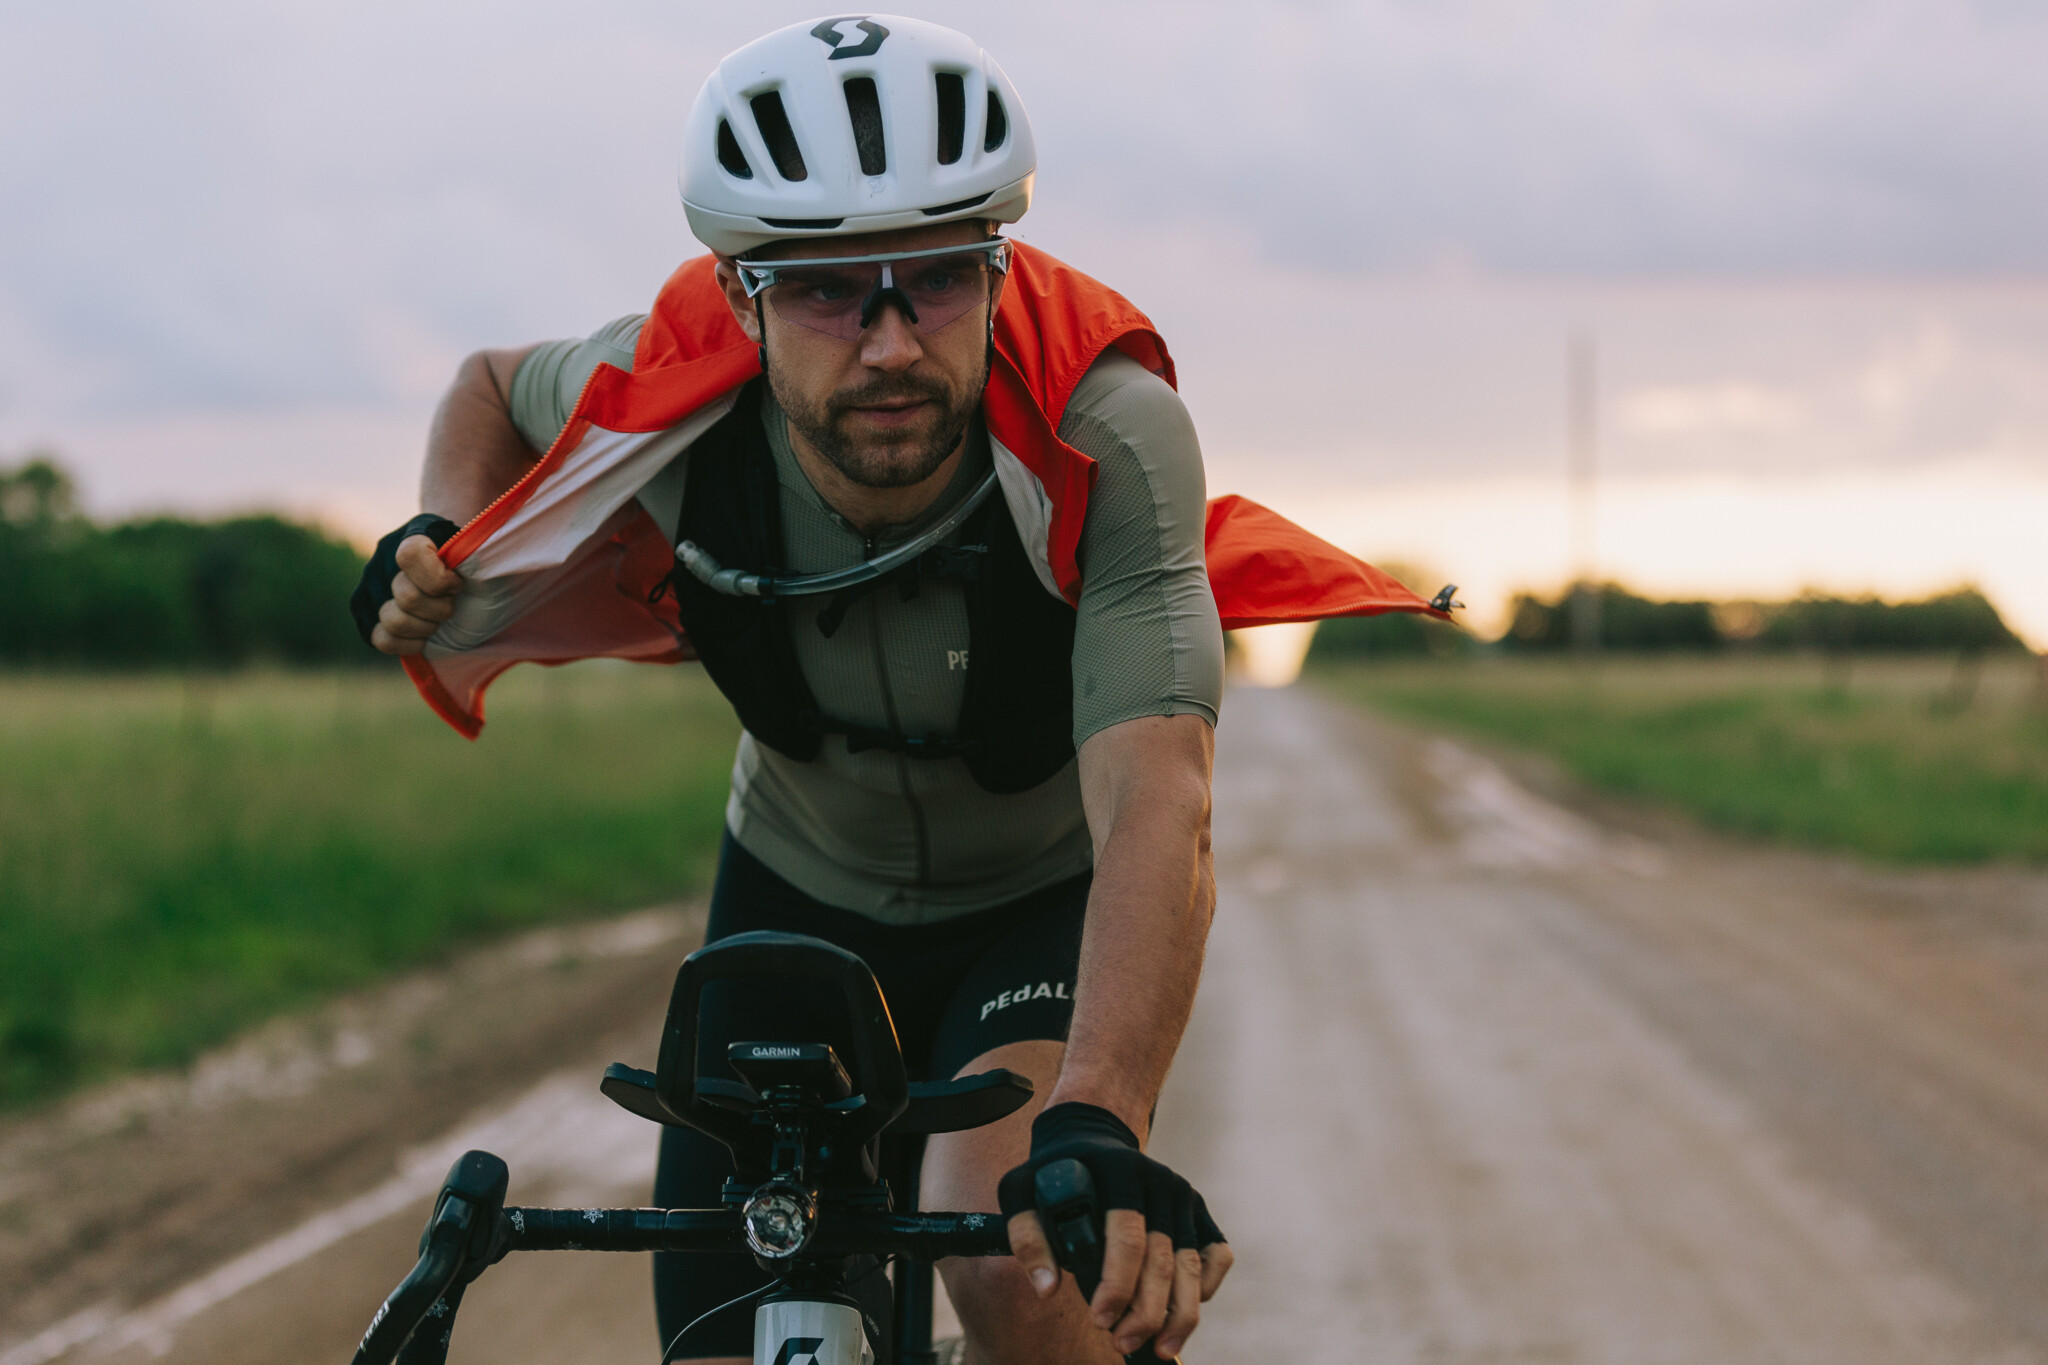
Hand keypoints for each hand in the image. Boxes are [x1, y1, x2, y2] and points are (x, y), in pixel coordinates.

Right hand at [351, 514, 461, 655]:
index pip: (410, 556)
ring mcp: (370, 585)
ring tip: (437, 619)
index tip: (458, 584)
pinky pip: (380, 638)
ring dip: (424, 627)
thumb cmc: (472, 563)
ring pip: (392, 621)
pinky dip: (407, 643)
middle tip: (452, 604)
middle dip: (440, 609)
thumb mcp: (479, 551)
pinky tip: (424, 634)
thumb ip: (472, 554)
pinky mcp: (365, 612)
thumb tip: (463, 568)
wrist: (455, 571)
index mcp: (415, 534)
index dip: (440, 580)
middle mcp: (384, 556)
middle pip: (407, 597)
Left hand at [998, 1103, 1231, 1358]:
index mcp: (1122, 1171)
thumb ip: (1027, 1236)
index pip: (1127, 1236)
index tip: (1100, 1320)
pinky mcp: (1199, 1211)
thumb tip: (1046, 1287)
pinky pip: (1216, 1255)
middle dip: (1145, 1312)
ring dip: (1179, 1315)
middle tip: (1122, 1344)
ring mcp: (1185, 1196)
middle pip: (1161, 1259)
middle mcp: (1161, 1181)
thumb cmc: (1056, 1171)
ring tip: (1160, 1349)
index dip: (1117, 1284)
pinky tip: (1182, 1313)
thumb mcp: (1023, 1190)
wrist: (1091, 1137)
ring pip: (1190, 1266)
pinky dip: (1207, 1287)